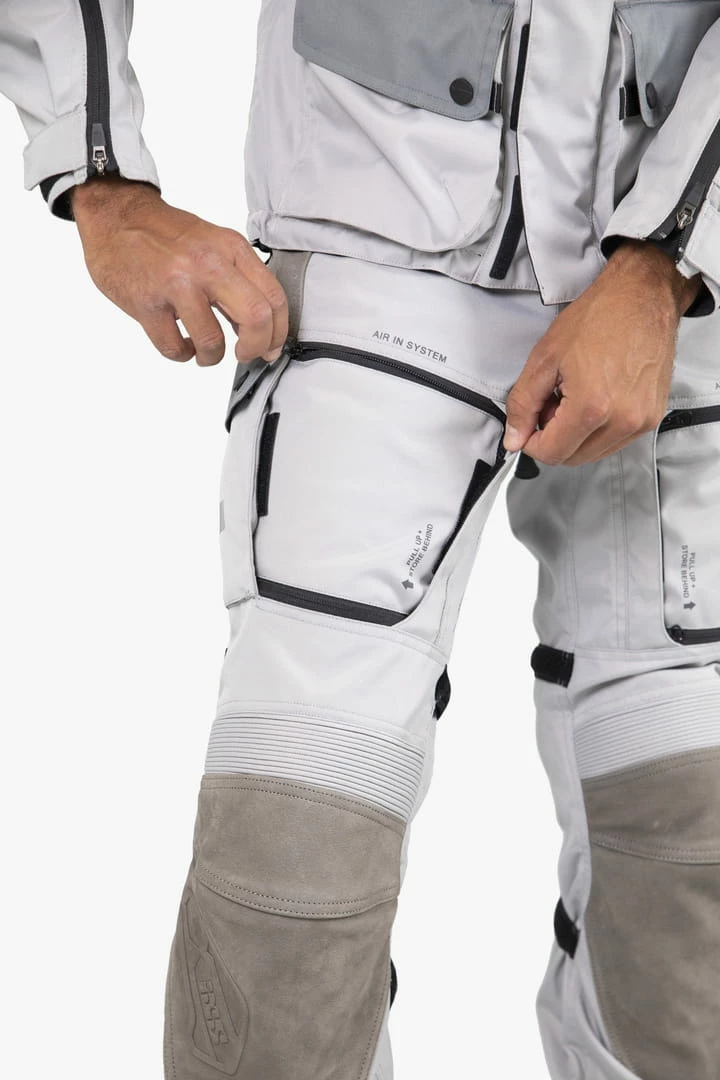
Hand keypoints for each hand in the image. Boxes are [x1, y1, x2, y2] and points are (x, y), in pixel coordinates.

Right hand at [71, 177, 287, 365]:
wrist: (115, 216)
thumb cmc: (165, 234)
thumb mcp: (212, 245)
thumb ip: (238, 280)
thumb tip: (260, 328)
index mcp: (230, 249)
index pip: (273, 297)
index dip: (278, 332)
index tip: (270, 348)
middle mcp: (208, 264)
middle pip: (255, 318)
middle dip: (255, 349)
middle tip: (244, 355)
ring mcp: (176, 284)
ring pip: (212, 342)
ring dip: (211, 358)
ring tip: (204, 352)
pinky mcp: (147, 303)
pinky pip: (174, 347)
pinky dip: (181, 354)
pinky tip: (179, 342)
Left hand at [503, 240, 702, 464]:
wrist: (643, 296)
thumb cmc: (598, 318)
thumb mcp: (544, 359)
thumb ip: (523, 404)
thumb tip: (514, 440)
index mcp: (592, 407)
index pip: (552, 453)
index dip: (531, 442)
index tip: (528, 424)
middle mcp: (622, 420)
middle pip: (573, 458)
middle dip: (553, 438)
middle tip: (551, 403)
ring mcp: (642, 421)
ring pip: (594, 453)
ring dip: (576, 435)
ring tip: (574, 397)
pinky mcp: (653, 416)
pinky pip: (615, 441)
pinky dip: (598, 429)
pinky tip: (595, 398)